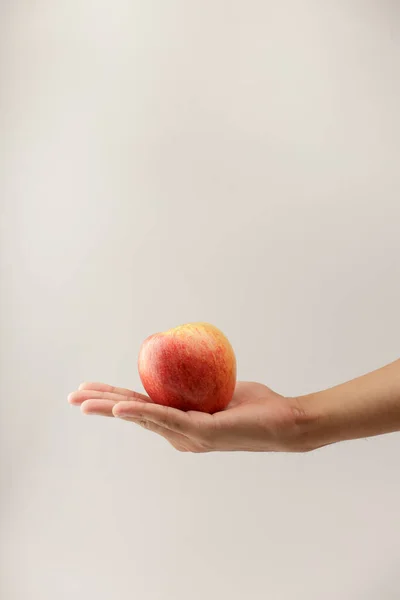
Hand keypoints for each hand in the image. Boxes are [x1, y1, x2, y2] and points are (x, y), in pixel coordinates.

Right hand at [68, 381, 310, 452]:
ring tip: (85, 401)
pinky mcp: (202, 433)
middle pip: (133, 415)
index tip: (90, 390)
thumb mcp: (218, 389)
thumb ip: (198, 382)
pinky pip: (166, 418)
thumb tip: (186, 361)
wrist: (283, 421)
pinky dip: (142, 412)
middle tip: (72, 397)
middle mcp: (180, 435)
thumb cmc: (255, 405)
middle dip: (101, 405)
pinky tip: (121, 408)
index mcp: (181, 425)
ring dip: (111, 408)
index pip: (141, 409)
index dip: (114, 399)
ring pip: (142, 417)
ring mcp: (189, 436)